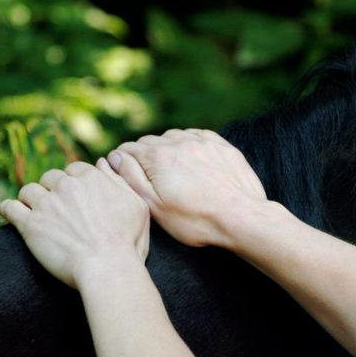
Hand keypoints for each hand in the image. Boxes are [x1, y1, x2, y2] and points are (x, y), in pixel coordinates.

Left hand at [0, 160, 149, 288]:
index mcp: (92, 178)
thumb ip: (119, 180)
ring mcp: (46, 204)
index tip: (73, 198)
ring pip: (29, 190)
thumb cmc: (127, 243)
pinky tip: (9, 214)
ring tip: (34, 213)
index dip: (73, 183)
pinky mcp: (30, 224)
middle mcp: (67, 186)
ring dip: (31, 200)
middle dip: (52, 190)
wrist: (108, 268)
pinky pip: (10, 208)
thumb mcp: (137, 205)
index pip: (74, 170)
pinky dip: (8, 210)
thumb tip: (103, 162)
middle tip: (56, 209)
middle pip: (50, 178)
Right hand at [109, 129, 268, 248]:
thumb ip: (131, 178)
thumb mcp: (154, 206)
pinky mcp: (221, 146)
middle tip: (149, 177)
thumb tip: (115, 157)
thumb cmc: (195, 220)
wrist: (240, 218)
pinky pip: (197, 136)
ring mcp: (202, 142)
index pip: (128, 149)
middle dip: (144, 156)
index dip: (123, 162)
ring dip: (167, 149)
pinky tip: (191, 160)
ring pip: (174, 137)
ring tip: (171, 170)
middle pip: (150, 142)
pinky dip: (189, 144)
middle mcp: (178, 142)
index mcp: (157, 156)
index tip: (126, 174)